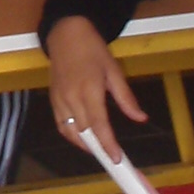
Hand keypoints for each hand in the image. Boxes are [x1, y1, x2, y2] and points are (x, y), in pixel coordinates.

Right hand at [45, 15, 147, 162]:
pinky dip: (71, 136)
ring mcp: (59, 100)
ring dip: (84, 145)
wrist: (65, 34)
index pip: (99, 124)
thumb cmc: (93, 50)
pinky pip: (61, 125)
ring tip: (99, 152)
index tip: (116, 159)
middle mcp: (72, 98)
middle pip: (84, 132)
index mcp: (89, 89)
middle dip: (99, 149)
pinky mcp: (53, 99)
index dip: (107, 144)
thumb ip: (126, 98)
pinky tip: (83, 140)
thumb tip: (140, 118)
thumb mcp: (114, 70)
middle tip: (114, 159)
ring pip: (70, 132)